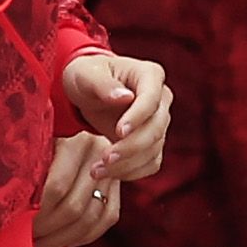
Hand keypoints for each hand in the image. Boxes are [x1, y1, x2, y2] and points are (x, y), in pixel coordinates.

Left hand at [30, 131, 122, 246]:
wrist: (59, 144)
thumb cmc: (35, 150)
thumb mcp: (29, 155)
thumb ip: (25, 179)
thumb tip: (14, 215)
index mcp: (76, 142)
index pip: (56, 187)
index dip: (37, 213)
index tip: (19, 226)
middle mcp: (100, 154)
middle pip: (75, 206)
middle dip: (48, 229)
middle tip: (28, 239)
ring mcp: (112, 172)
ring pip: (91, 219)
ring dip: (62, 239)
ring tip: (39, 245)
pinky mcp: (117, 191)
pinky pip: (105, 222)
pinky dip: (81, 237)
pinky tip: (60, 242)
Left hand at [62, 50, 170, 180]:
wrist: (87, 92)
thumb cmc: (86, 76)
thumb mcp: (85, 74)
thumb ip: (102, 84)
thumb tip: (124, 97)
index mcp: (150, 75)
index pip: (151, 99)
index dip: (137, 117)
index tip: (118, 131)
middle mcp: (161, 99)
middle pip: (156, 129)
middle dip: (130, 147)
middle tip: (104, 158)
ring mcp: (159, 122)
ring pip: (153, 150)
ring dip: (127, 164)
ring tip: (97, 170)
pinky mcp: (153, 142)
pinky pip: (150, 163)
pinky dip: (130, 171)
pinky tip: (108, 172)